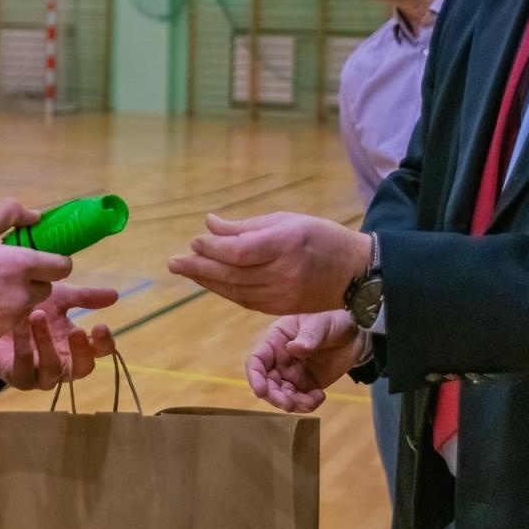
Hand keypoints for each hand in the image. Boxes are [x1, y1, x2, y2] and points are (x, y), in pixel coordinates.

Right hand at [0, 198, 72, 343]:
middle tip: (8, 269)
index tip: (41, 257)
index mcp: (20, 264)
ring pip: (29, 304)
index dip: (55, 260)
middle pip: (48, 287)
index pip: (62, 266)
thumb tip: (37, 217)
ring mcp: (10, 317)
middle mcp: (21, 293)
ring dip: (20, 296)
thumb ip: (10, 213)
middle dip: (35, 278)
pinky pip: (12, 320)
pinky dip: (3, 312)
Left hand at [0, 283, 117, 389]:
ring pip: (51, 370)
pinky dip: (23, 344)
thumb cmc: (30, 310)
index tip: (101, 325)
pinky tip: (19, 324)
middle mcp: (62, 364)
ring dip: (46, 342)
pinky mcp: (17, 376)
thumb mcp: (59, 299)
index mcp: (76, 347)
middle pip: (81, 369)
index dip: (104, 343)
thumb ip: (84, 297)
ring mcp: (40, 375)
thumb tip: (115, 294)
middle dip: (81, 351)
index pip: (99, 352)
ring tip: (38, 315)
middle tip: (77, 330)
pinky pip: (23, 366)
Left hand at [169, 212, 370, 314]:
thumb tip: (210, 224)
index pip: (240, 252)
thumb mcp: (286, 220)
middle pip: (233, 274)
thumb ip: (247, 226)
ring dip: (206, 281)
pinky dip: (224, 291)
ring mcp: (283, 294)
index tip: (194, 241)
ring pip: (235, 290)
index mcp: (286, 244)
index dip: (213, 249)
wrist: (354, 273)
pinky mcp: (281, 308)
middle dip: (199, 268)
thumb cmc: (318, 237)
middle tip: (174, 262)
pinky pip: (245, 300)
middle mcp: (283, 273)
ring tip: (185, 270)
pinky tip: (208, 282)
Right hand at [245, 310, 367, 412]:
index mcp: (275, 341)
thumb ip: (309, 335)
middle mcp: (280, 360)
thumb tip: (292, 349)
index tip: (261, 392)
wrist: (357, 333)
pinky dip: (308, 404)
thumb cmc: (333, 320)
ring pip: (283, 395)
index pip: (256, 360)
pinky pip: (301, 400)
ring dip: (292, 404)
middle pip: (267, 383)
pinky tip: (320, 396)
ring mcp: (293, 374)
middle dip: (274, 397)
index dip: (255, 377)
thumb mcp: (321, 323)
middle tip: (289, 404)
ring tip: (310, 402)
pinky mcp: (308, 385)